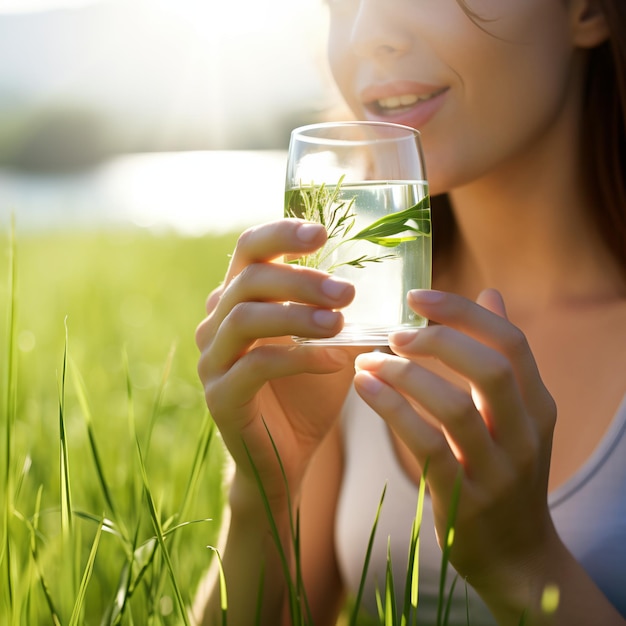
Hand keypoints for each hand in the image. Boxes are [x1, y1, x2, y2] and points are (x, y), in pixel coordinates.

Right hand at [195, 219, 356, 509]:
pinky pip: (254, 366)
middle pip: (249, 281)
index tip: (323, 232)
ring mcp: (212, 360)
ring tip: (340, 323)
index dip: (281, 233)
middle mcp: (217, 324)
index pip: (249, 250)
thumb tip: (387, 277)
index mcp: (240, 300)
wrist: (286, 457)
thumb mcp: (328, 344)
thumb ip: (340, 311)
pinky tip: (333, 364)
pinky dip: (297, 359)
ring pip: (245, 318)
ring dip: (297, 315)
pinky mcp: (219, 397)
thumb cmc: (308, 394)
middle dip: (301, 281)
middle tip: (347, 292)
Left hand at [353, 289, 557, 596]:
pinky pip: (426, 445)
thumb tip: (491, 293)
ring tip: (369, 362)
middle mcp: (526, 434)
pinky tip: (364, 388)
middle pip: (490, 369)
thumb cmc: (505, 471)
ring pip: (454, 407)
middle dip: (439, 340)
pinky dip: (392, 410)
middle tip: (395, 333)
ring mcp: (497, 469)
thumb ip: (502, 355)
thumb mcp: (517, 413)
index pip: (511, 342)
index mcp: (538, 405)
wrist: (517, 555)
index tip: (417, 296)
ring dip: (405, 376)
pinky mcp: (465, 497)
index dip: (464, 312)